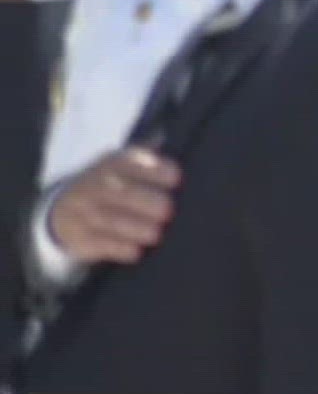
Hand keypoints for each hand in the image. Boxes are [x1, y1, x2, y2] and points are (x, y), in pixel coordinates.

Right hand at [48, 147, 180, 265]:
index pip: (129, 162)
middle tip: (168, 210)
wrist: (65, 210)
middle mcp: (93, 185)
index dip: (152, 169)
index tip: (176, 178)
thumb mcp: (125, 165)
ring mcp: (82, 211)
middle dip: (144, 200)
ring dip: (133, 227)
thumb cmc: (113, 185)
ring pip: (106, 218)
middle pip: (117, 191)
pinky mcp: (78, 237)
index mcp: (110, 164)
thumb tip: (172, 142)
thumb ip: (149, 159)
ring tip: (156, 234)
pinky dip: (117, 248)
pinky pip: (96, 242)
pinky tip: (136, 251)